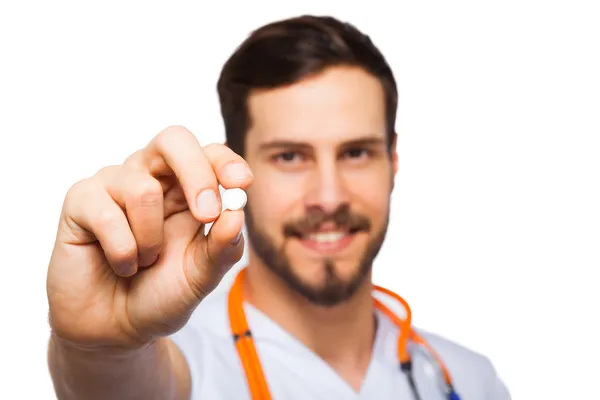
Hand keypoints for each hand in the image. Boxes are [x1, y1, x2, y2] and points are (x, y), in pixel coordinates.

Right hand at [46, 126, 252, 348]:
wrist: (115, 330)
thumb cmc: (161, 295)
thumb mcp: (201, 277)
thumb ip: (222, 248)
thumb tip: (237, 214)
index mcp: (187, 189)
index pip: (209, 154)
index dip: (225, 162)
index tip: (241, 184)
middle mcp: (152, 178)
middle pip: (174, 140)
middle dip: (196, 173)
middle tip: (205, 214)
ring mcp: (114, 186)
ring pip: (142, 188)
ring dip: (151, 239)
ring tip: (145, 261)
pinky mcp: (81, 202)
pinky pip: (107, 213)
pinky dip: (122, 250)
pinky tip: (120, 265)